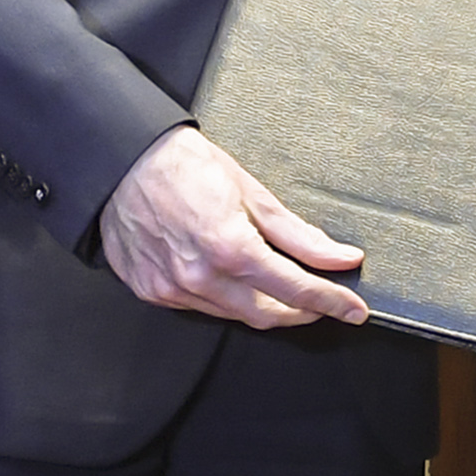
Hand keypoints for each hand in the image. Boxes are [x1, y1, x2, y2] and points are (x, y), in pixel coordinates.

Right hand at [97, 126, 367, 326]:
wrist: (122, 160)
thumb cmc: (184, 165)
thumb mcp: (251, 191)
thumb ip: (298, 234)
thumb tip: (340, 257)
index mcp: (230, 248)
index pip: (296, 290)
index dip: (331, 302)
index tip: (354, 310)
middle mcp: (200, 277)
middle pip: (267, 315)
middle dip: (301, 312)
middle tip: (322, 300)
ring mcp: (172, 289)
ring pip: (233, 314)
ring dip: (262, 305)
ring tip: (276, 282)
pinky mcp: (151, 291)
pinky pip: (199, 307)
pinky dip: (223, 297)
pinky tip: (228, 276)